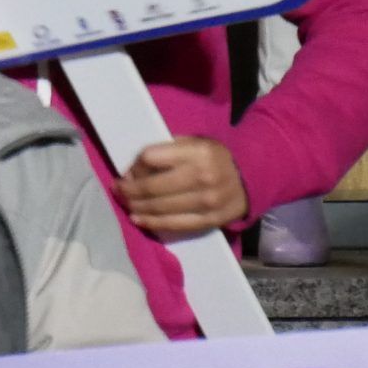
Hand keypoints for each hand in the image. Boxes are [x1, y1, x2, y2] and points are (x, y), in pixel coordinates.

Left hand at [115, 135, 248, 237]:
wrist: (249, 177)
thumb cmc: (212, 156)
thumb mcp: (192, 142)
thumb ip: (166, 151)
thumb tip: (133, 171)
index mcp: (196, 152)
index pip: (151, 158)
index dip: (134, 166)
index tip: (126, 171)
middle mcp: (202, 177)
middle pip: (153, 187)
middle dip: (129, 190)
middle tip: (117, 190)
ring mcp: (208, 202)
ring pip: (162, 208)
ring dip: (137, 207)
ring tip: (125, 203)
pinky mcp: (211, 220)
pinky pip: (176, 225)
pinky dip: (154, 223)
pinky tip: (139, 219)